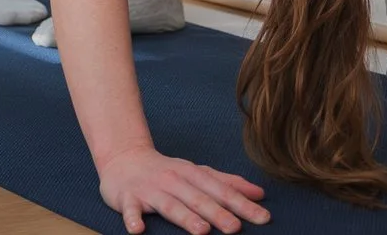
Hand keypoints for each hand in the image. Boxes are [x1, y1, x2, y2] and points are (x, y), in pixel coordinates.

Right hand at [98, 145, 268, 233]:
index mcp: (193, 174)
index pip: (221, 190)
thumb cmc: (166, 171)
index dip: (242, 204)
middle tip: (235, 228)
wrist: (124, 159)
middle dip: (217, 213)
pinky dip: (133, 219)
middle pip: (198, 198)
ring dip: (186, 217)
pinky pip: (130, 210)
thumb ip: (227, 183)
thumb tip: (260, 194)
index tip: (262, 217)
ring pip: (170, 205)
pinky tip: (137, 230)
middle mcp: (174, 180)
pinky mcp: (128, 198)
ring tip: (201, 230)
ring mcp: (150, 190)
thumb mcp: (197, 173)